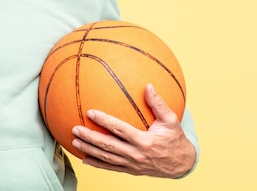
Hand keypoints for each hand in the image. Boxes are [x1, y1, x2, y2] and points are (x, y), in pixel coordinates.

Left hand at [71, 83, 195, 177]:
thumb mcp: (171, 120)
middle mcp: (137, 154)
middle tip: (75, 129)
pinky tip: (85, 159)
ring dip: (89, 151)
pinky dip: (98, 164)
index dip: (104, 121)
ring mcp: (133, 164)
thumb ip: (158, 104)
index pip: (120, 130)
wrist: (182, 164)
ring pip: (107, 158)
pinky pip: (111, 168)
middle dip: (90, 138)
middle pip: (109, 146)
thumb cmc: (175, 138)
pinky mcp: (131, 170)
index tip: (90, 112)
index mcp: (145, 141)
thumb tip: (148, 85)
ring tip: (75, 142)